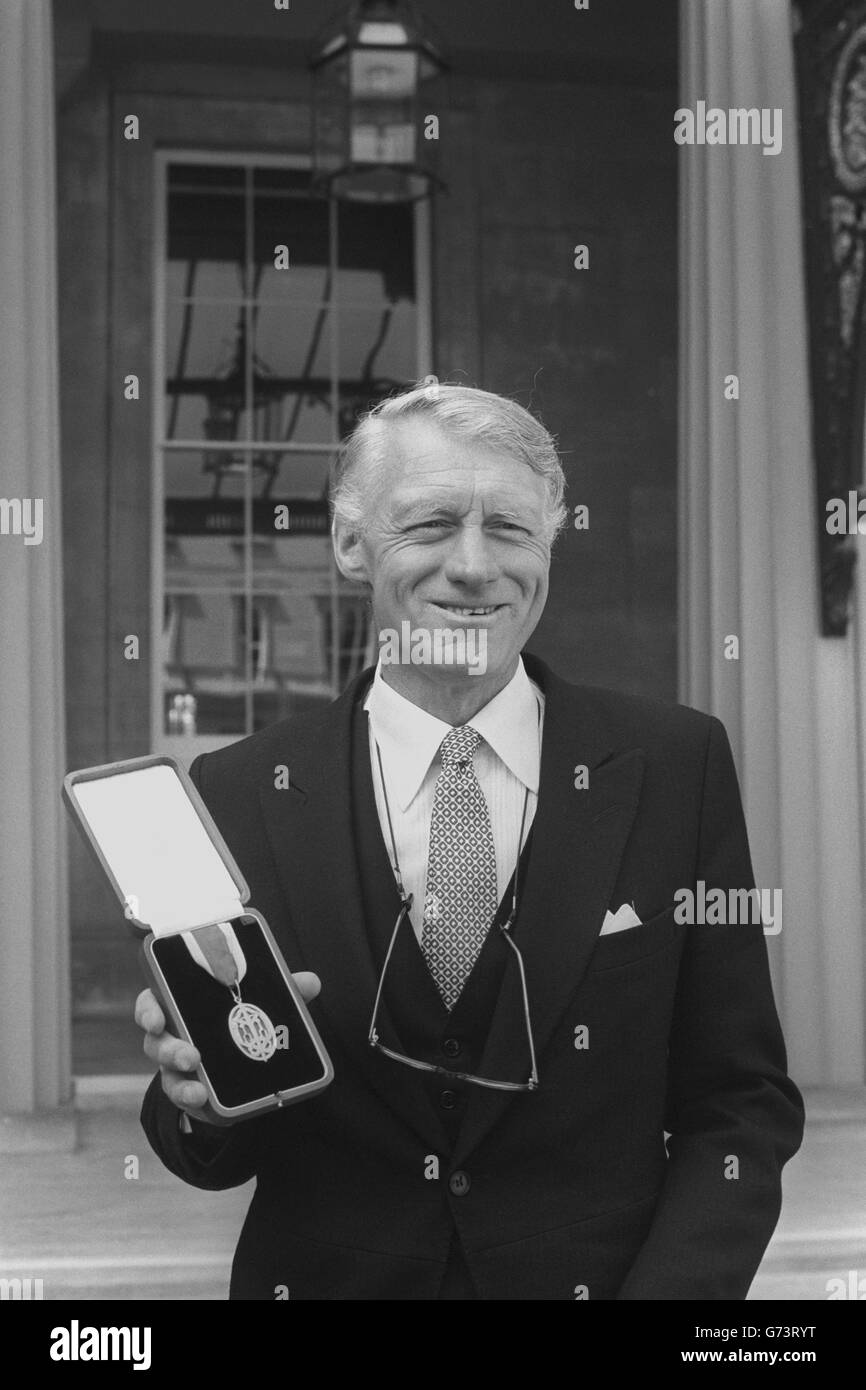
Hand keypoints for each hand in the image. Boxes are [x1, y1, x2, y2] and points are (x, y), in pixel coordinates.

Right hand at [134, 972, 322, 1120]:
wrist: (240, 1063)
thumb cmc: (239, 1020)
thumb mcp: (259, 1003)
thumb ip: (282, 992)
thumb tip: (311, 982)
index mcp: (181, 1005)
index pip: (152, 1003)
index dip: (148, 1010)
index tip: (156, 1019)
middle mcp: (172, 1036)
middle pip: (156, 1041)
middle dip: (168, 1049)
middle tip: (190, 1055)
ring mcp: (176, 1067)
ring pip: (166, 1074)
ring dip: (181, 1081)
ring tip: (198, 1088)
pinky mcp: (190, 1090)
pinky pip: (184, 1096)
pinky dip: (192, 1098)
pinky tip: (203, 1099)